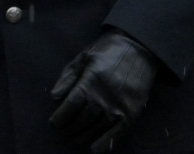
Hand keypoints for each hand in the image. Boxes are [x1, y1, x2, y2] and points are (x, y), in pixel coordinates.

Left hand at [49, 30, 159, 152]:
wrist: (139, 50)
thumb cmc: (106, 52)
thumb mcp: (82, 58)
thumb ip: (67, 78)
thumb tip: (54, 98)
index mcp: (91, 81)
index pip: (71, 105)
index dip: (60, 117)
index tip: (54, 123)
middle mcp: (105, 96)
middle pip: (82, 119)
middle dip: (69, 128)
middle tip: (62, 130)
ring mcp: (120, 106)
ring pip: (97, 128)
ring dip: (83, 136)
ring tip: (74, 137)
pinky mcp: (132, 113)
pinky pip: (118, 134)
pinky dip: (105, 144)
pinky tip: (94, 149)